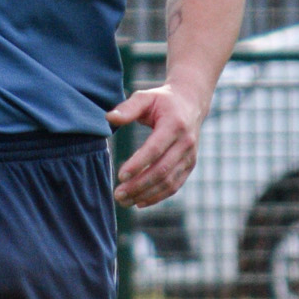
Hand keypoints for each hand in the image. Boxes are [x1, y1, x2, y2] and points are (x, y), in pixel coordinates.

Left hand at [109, 81, 206, 206]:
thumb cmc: (162, 100)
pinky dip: (158, 196)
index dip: (138, 164)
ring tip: (124, 201)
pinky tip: (139, 202)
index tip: (120, 176)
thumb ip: (127, 108)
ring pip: (169, 181)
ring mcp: (190, 156)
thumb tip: (109, 118)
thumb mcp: (145, 97)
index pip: (155, 149)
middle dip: (139, 185)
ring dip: (146, 194)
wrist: (190, 103)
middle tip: (118, 194)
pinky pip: (175, 185)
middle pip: (162, 170)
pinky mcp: (189, 165)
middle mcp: (186, 142)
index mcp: (174, 124)